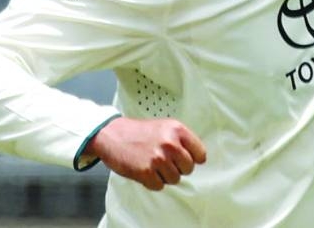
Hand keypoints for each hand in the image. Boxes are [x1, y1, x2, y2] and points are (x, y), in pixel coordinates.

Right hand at [85, 117, 206, 190]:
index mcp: (178, 130)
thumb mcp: (165, 127)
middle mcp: (170, 143)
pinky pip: (159, 186)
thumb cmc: (140, 132)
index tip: (185, 160)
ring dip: (164, 176)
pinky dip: (152, 182)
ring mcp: (158, 158)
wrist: (112, 135)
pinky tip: (145, 170)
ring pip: (175, 179)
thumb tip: (197, 158)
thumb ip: (181, 140)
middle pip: (188, 169)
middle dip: (178, 168)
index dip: (193, 159)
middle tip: (165, 162)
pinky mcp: (145, 171)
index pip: (200, 154)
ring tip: (153, 165)